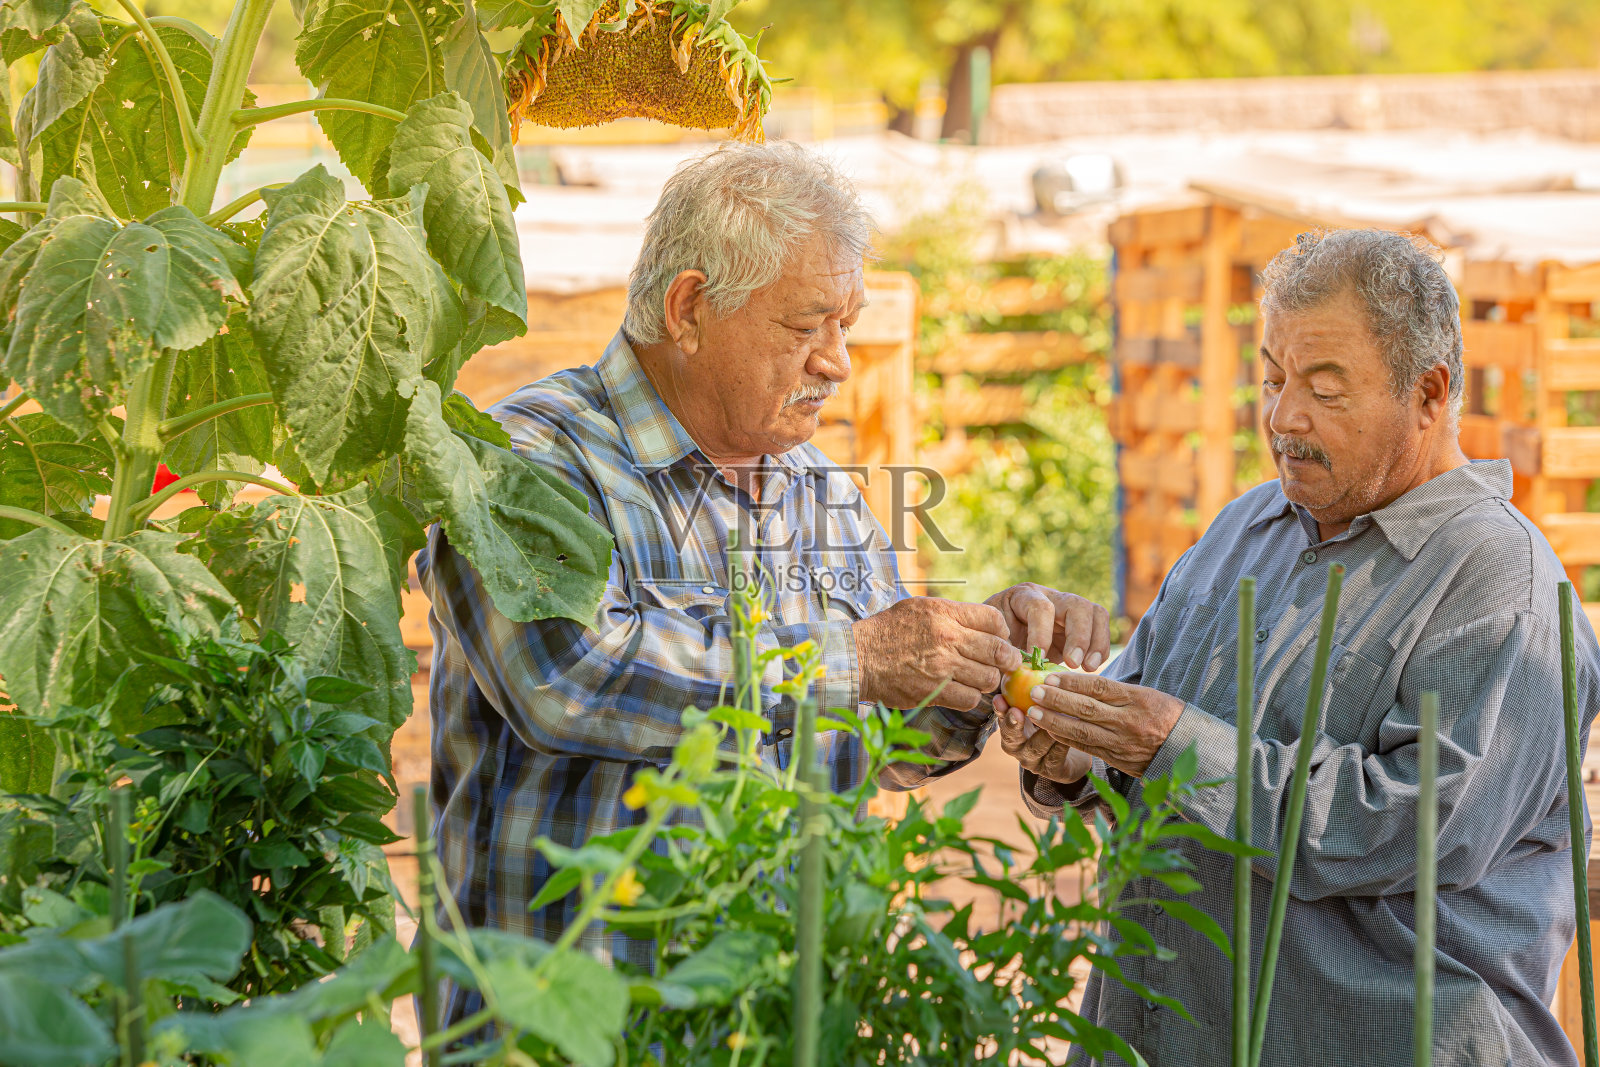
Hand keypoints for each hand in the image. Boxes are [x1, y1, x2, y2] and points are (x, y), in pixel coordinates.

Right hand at [854, 597, 1021, 711]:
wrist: (859, 657)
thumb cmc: (889, 630)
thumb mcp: (919, 607)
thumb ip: (952, 613)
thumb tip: (984, 624)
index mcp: (944, 613)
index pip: (994, 620)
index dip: (1003, 632)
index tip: (1000, 640)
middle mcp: (947, 638)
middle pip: (999, 651)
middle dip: (1007, 659)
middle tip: (1006, 663)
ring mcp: (942, 667)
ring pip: (989, 678)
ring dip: (988, 680)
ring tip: (978, 678)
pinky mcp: (935, 692)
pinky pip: (971, 699)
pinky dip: (971, 697)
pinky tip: (962, 691)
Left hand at [984, 583, 1109, 669]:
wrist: (998, 640)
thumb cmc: (992, 642)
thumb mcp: (991, 644)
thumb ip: (1002, 654)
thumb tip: (1021, 667)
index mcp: (1022, 597)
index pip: (1039, 607)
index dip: (1041, 633)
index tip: (1037, 658)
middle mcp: (1050, 597)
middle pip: (1075, 604)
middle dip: (1078, 636)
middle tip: (1073, 663)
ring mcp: (1068, 609)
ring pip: (1094, 613)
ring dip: (1096, 642)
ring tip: (1088, 667)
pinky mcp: (1082, 625)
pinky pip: (1101, 628)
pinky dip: (1101, 648)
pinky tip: (1091, 667)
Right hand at [996, 695, 1091, 784]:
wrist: (1072, 754)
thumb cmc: (1054, 720)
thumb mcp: (1041, 705)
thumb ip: (1032, 688)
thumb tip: (1027, 657)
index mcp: (1010, 728)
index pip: (1001, 717)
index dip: (1000, 710)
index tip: (1000, 699)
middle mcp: (1016, 746)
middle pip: (1010, 737)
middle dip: (1013, 724)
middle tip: (1017, 712)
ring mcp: (1032, 761)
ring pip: (1036, 746)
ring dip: (1045, 730)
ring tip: (1055, 716)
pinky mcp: (1051, 771)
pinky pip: (1057, 755)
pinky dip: (1064, 740)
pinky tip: (1073, 729)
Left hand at [1022, 672, 1184, 776]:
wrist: (1185, 749)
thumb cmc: (1166, 715)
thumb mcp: (1148, 695)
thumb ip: (1117, 691)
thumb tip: (1080, 682)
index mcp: (1139, 699)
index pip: (1099, 687)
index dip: (1073, 682)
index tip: (1051, 676)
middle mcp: (1130, 721)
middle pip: (1087, 708)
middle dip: (1057, 700)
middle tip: (1034, 692)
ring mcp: (1122, 742)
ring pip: (1083, 731)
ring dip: (1055, 722)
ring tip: (1033, 712)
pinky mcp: (1117, 758)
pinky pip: (1087, 747)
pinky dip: (1066, 738)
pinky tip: (1050, 730)